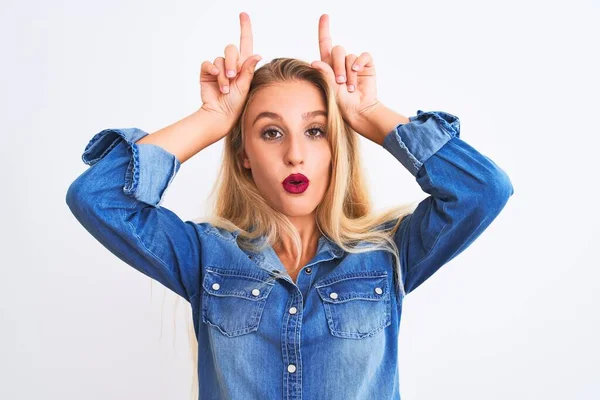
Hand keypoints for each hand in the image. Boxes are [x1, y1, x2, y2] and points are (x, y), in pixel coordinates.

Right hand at [198, 12, 261, 132]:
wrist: (220, 115)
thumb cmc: (236, 105)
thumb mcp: (245, 86)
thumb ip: (248, 70)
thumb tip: (257, 54)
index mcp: (244, 66)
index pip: (245, 43)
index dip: (245, 28)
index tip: (243, 14)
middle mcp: (232, 65)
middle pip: (231, 49)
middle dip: (232, 61)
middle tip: (233, 76)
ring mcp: (219, 69)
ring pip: (220, 58)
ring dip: (223, 73)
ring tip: (226, 88)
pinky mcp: (207, 73)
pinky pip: (208, 63)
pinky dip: (212, 70)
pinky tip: (216, 78)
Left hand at [311, 14, 382, 134]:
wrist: (358, 110)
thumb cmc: (342, 103)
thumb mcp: (329, 88)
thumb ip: (324, 74)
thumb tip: (314, 62)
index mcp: (329, 65)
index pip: (325, 44)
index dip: (324, 29)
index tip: (324, 16)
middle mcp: (341, 62)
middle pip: (337, 50)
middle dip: (337, 65)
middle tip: (340, 82)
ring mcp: (354, 63)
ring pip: (349, 56)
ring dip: (349, 72)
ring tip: (350, 87)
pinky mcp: (366, 65)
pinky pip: (363, 56)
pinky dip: (360, 63)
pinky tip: (357, 72)